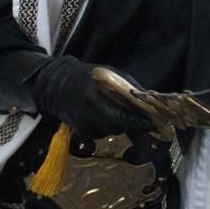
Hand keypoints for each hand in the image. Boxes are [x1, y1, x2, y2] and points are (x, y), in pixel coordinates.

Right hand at [32, 56, 152, 139]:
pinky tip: (104, 114)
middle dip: (130, 122)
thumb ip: (130, 88)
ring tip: (115, 108)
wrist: (58, 86)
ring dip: (119, 124)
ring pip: (112, 131)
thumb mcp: (110, 74)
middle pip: (117, 127)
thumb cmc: (88, 77)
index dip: (137, 122)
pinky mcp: (82, 133)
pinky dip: (109, 126)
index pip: (119, 117)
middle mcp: (86, 115)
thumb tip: (151, 98)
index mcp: (93, 98)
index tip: (150, 122)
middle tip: (138, 116)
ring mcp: (83, 126)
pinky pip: (103, 133)